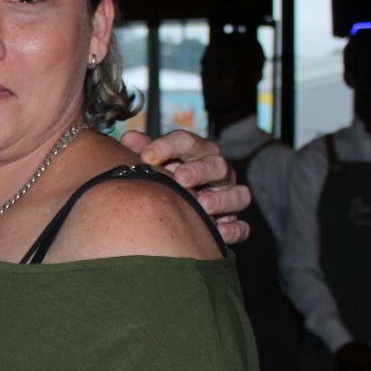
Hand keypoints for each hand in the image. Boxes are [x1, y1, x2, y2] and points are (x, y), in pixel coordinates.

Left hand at [121, 129, 250, 245]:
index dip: (168, 146)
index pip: (187, 142)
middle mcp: (216, 172)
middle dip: (200, 170)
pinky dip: (234, 229)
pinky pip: (242, 227)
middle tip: (181, 178)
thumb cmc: (162, 180)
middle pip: (217, 165)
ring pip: (238, 194)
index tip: (147, 156)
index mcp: (195, 153)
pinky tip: (219, 232)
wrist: (175, 212)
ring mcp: (228, 197)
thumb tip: (129, 138)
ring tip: (203, 204)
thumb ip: (143, 150)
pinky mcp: (233, 224)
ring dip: (222, 199)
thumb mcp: (151, 163)